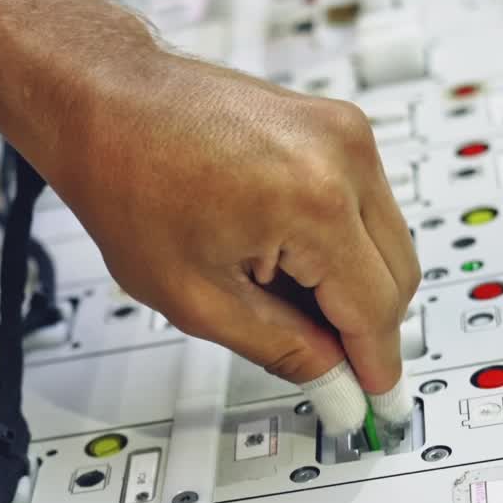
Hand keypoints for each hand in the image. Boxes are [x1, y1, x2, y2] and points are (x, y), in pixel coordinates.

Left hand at [44, 48, 420, 395]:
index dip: (374, 364)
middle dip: (363, 327)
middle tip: (319, 362)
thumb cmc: (127, 181)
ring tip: (271, 292)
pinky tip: (279, 257)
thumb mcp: (195, 297)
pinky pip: (364, 205)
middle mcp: (344, 156)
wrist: (105, 102)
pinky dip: (338, 244)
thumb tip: (334, 379)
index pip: (376, 308)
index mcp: (314, 201)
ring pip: (386, 241)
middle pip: (398, 275)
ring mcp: (344, 132)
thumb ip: (280, 347)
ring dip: (349, 284)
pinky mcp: (335, 124)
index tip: (374, 400)